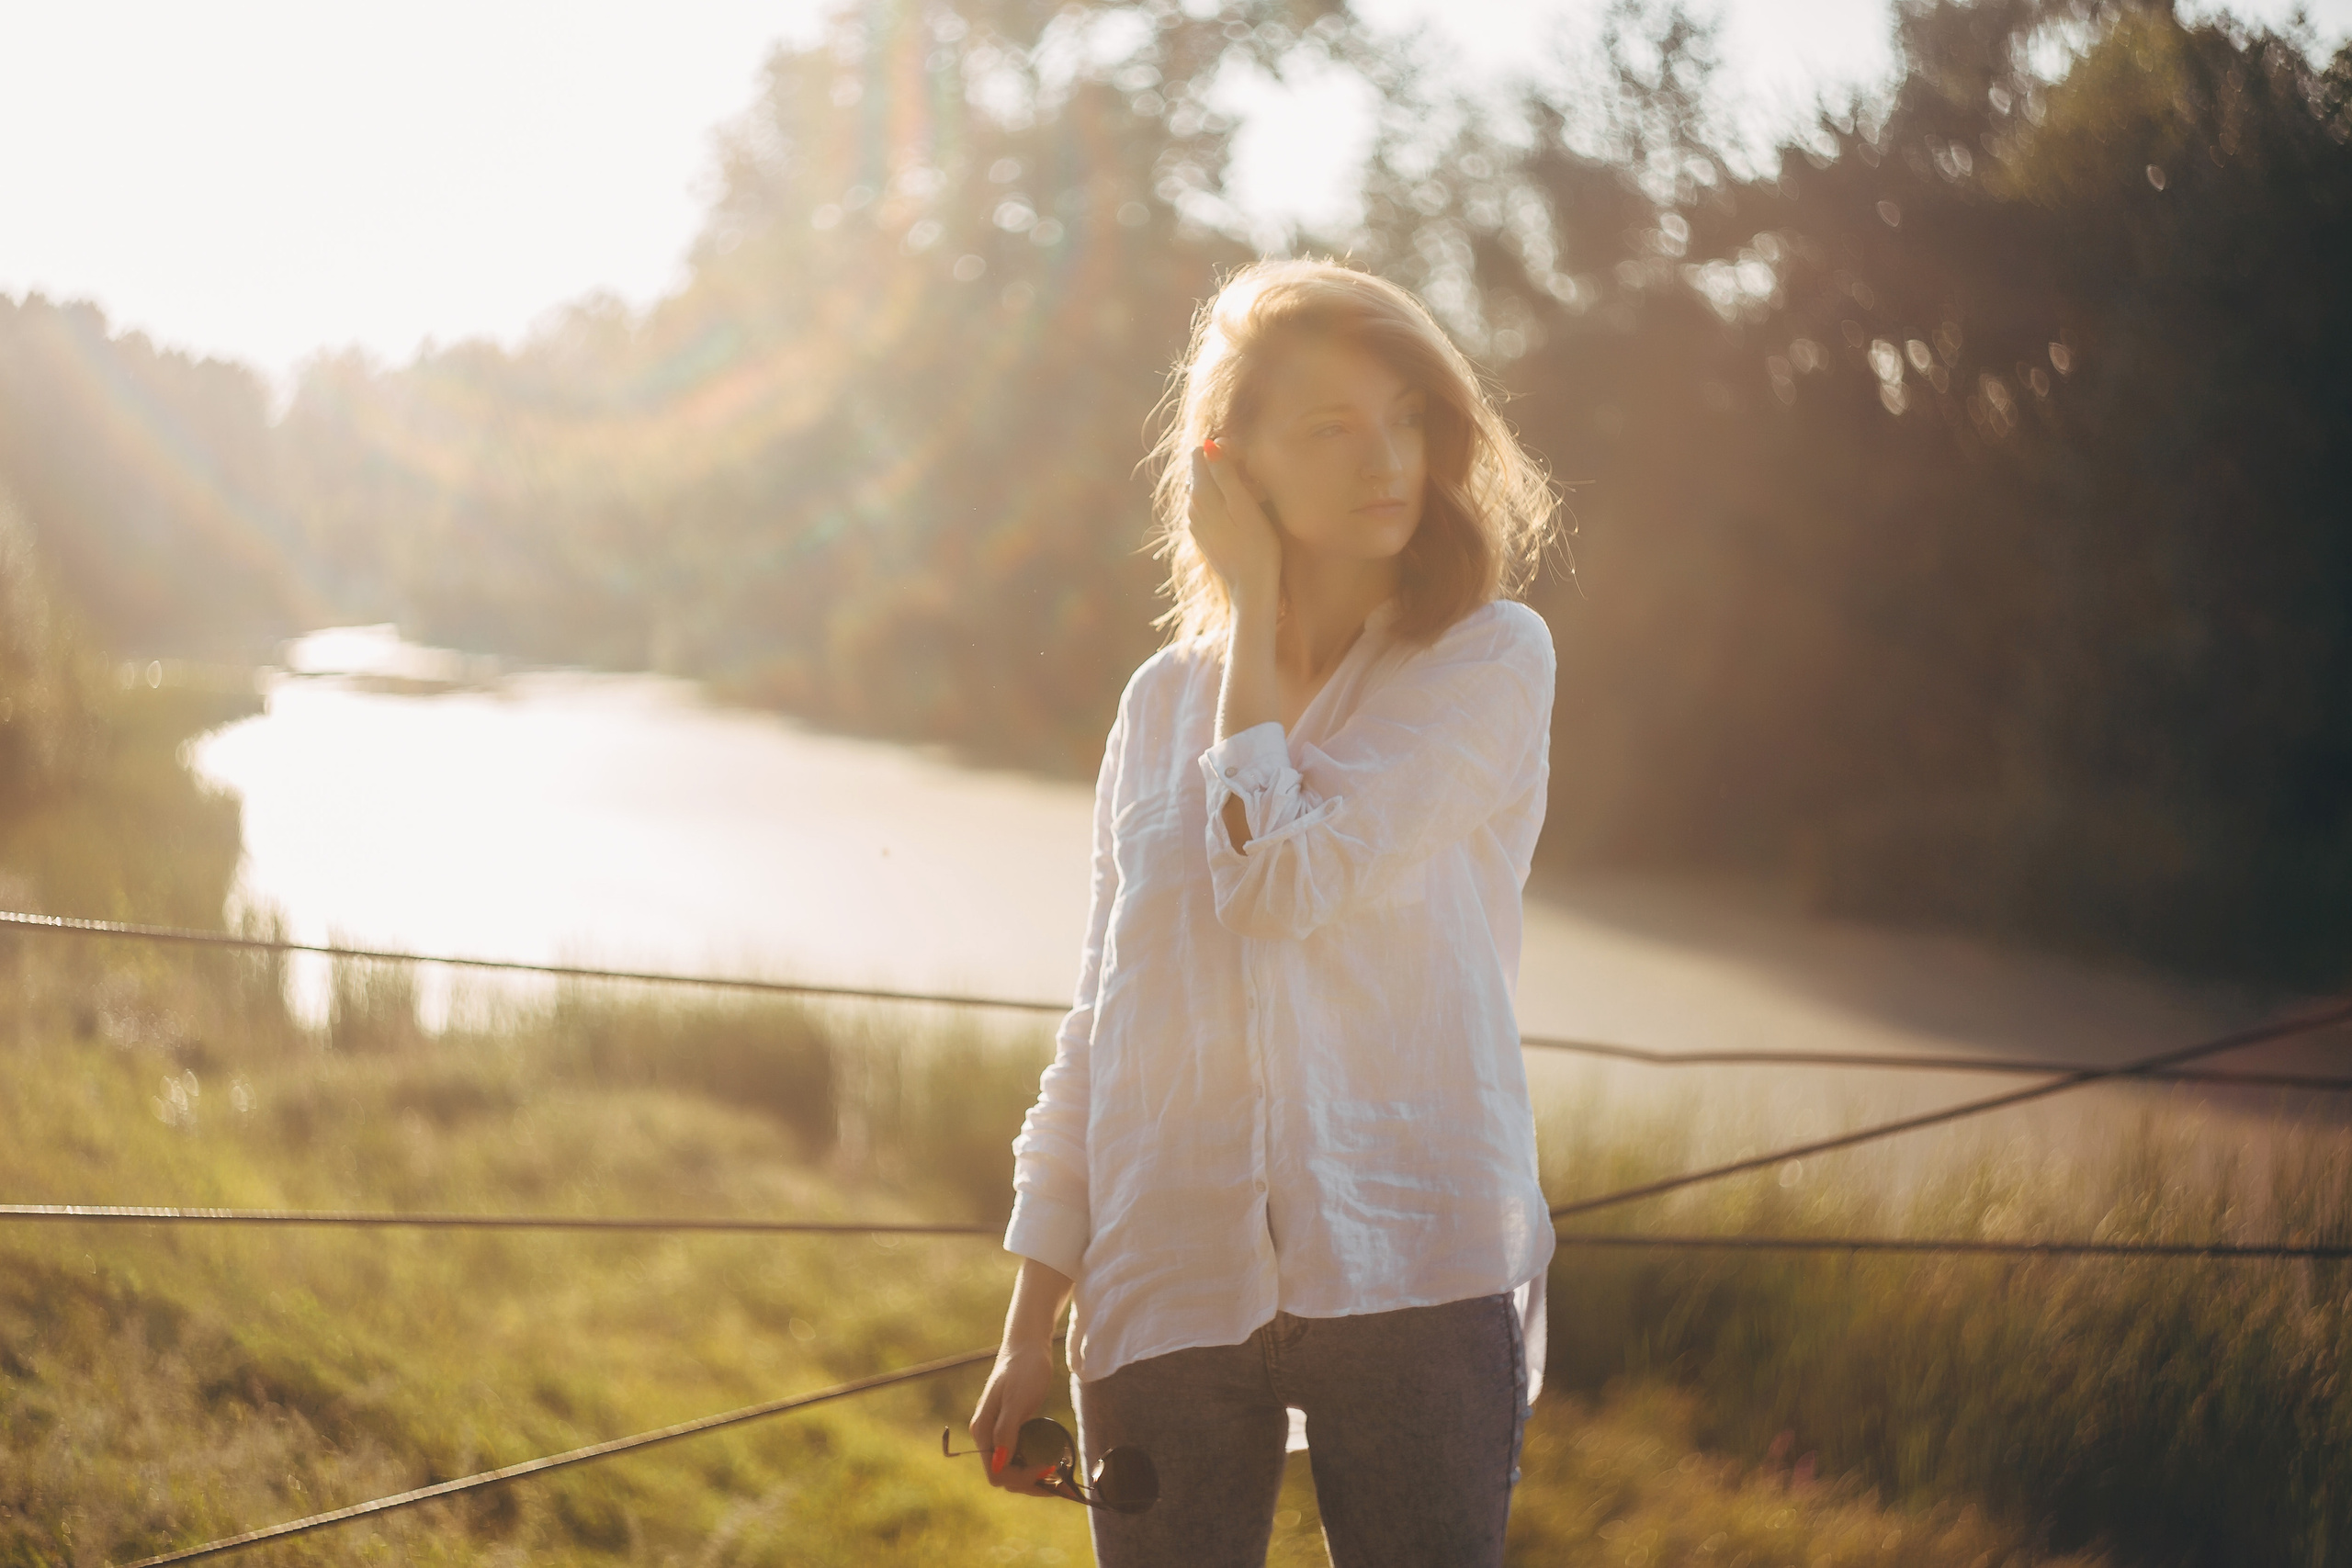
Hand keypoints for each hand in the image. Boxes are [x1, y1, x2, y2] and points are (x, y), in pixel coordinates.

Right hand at [969, 1342, 1061, 1494]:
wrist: (1028, 1346)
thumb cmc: (1024, 1369)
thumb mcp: (1017, 1400)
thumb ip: (1006, 1432)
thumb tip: (999, 1465)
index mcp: (983, 1431)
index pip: (996, 1474)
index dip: (1021, 1478)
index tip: (1048, 1469)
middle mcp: (986, 1436)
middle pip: (1004, 1475)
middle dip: (1030, 1483)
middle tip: (1060, 1484)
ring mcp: (997, 1433)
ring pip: (1012, 1468)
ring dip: (1033, 1478)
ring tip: (1059, 1479)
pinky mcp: (1009, 1428)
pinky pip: (1018, 1456)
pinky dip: (1034, 1465)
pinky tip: (1051, 1463)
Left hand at [1188, 440, 1281, 609]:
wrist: (1250, 585)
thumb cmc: (1256, 544)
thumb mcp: (1244, 504)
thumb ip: (1225, 472)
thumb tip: (1210, 444)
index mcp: (1200, 493)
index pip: (1200, 453)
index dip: (1223, 453)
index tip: (1244, 468)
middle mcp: (1191, 506)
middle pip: (1201, 471)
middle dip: (1223, 470)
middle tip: (1251, 487)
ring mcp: (1194, 522)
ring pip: (1204, 489)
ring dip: (1223, 488)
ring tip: (1248, 503)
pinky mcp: (1201, 534)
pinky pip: (1207, 508)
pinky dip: (1221, 505)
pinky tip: (1240, 518)